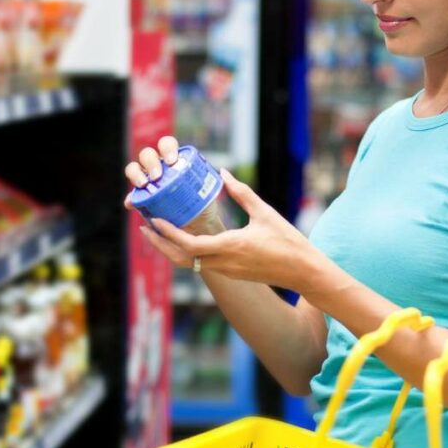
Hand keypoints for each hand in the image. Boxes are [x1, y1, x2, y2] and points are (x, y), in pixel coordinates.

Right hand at [124, 136, 224, 234]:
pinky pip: (131, 197)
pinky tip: (132, 203)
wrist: (196, 227)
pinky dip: (131, 199)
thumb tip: (223, 172)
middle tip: (158, 175)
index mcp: (173, 159)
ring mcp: (146, 182)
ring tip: (145, 185)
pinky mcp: (141, 200)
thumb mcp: (212, 192)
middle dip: (150, 162)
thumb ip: (221, 183)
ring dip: (136, 174)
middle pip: (147, 154)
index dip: (166, 148)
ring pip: (134, 169)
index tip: (173, 161)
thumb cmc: (204, 205)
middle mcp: (158, 167)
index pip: (166, 144)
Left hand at [140, 168, 318, 291]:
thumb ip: (241, 193)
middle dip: (159, 244)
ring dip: (171, 249)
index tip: (154, 220)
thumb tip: (223, 173)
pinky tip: (183, 239)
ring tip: (158, 231)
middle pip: (181, 259)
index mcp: (231, 246)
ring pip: (190, 264)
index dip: (168, 234)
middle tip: (144, 227)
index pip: (189, 244)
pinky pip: (202, 264)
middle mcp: (224, 263)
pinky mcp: (232, 274)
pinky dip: (187, 253)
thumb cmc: (287, 241)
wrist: (302, 271)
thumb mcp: (264, 212)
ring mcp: (227, 271)